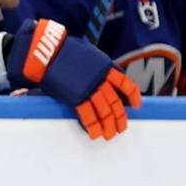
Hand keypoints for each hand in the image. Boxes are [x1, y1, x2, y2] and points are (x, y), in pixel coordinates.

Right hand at [5, 18, 142, 139]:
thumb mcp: (88, 52)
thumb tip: (102, 73)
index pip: (125, 83)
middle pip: (115, 102)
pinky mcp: (76, 97)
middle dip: (119, 118)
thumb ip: (97, 64)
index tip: (137, 106)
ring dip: (108, 126)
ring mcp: (89, 88)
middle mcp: (100, 79)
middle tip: (120, 128)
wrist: (49, 52)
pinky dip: (93, 127)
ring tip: (109, 135)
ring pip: (104, 111)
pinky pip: (88, 115)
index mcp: (105, 66)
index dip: (133, 96)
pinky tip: (95, 134)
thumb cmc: (63, 49)